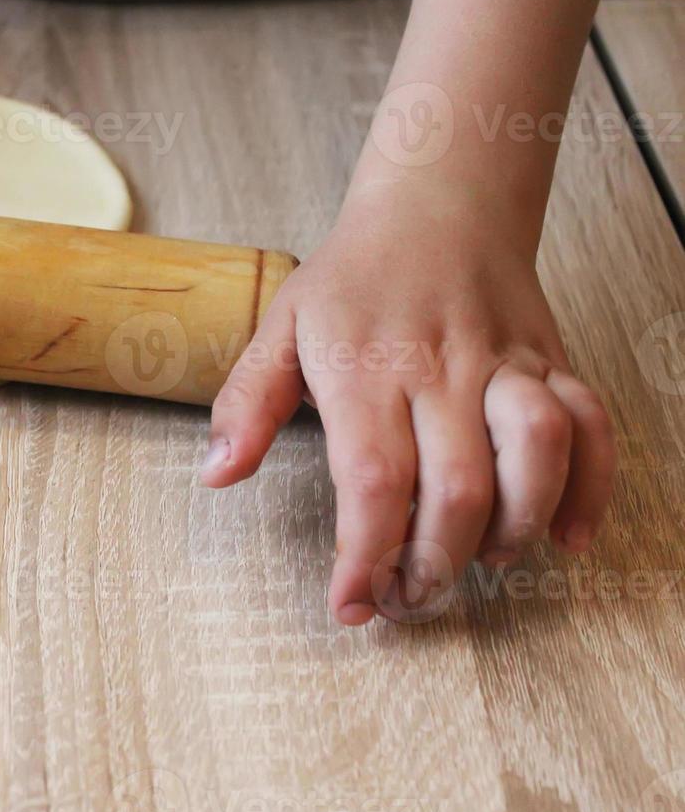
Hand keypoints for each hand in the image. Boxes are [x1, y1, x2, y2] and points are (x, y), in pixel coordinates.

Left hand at [201, 185, 615, 625]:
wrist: (436, 205)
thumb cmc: (352, 279)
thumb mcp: (279, 327)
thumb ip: (248, 403)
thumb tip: (217, 476)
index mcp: (365, 370)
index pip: (373, 482)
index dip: (365, 557)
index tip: (352, 606)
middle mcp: (440, 369)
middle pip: (457, 488)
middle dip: (435, 565)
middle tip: (409, 599)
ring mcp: (504, 364)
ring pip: (535, 453)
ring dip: (514, 528)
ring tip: (481, 565)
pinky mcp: (552, 361)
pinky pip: (593, 425)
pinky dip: (592, 488)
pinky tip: (564, 539)